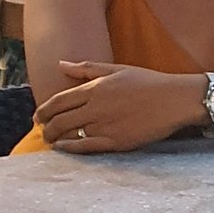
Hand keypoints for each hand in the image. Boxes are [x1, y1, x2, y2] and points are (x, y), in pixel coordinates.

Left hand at [34, 62, 205, 152]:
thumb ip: (87, 68)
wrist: (175, 100)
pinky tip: (64, 148)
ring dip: (55, 138)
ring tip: (51, 140)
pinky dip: (70, 148)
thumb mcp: (117, 69)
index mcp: (95, 88)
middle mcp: (96, 107)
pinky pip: (85, 146)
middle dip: (46, 126)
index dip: (44, 109)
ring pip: (70, 133)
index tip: (38, 116)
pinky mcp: (116, 141)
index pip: (59, 100)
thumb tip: (61, 64)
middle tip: (42, 130)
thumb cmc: (149, 82)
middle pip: (60, 119)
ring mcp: (105, 125)